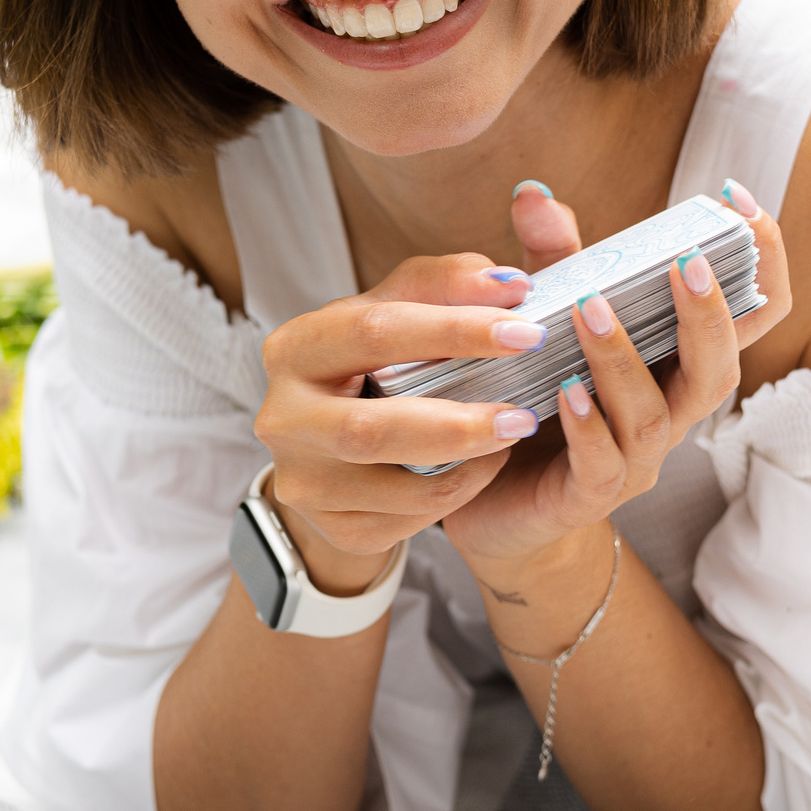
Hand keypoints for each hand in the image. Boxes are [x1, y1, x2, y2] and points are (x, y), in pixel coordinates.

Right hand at [252, 252, 551, 592]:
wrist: (338, 438)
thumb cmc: (375, 358)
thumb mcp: (401, 307)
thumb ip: (449, 284)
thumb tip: (511, 285)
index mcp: (296, 347)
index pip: (375, 333)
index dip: (455, 331)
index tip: (526, 333)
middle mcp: (283, 417)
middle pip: (372, 429)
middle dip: (458, 425)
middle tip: (524, 417)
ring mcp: (301, 479)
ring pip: (395, 487)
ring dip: (467, 465)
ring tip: (511, 436)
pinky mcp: (331, 527)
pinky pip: (405, 522)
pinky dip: (454, 496)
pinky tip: (479, 468)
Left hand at [444, 179, 790, 568]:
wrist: (492, 497)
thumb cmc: (536, 397)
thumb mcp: (549, 319)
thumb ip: (552, 261)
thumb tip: (532, 193)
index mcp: (678, 362)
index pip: (750, 315)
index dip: (761, 258)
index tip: (734, 199)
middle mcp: (671, 411)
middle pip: (720, 370)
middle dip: (710, 316)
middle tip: (685, 262)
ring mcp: (636, 459)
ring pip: (657, 415)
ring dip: (627, 359)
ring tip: (591, 309)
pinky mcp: (588, 495)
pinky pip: (602, 465)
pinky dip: (588, 427)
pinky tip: (564, 391)